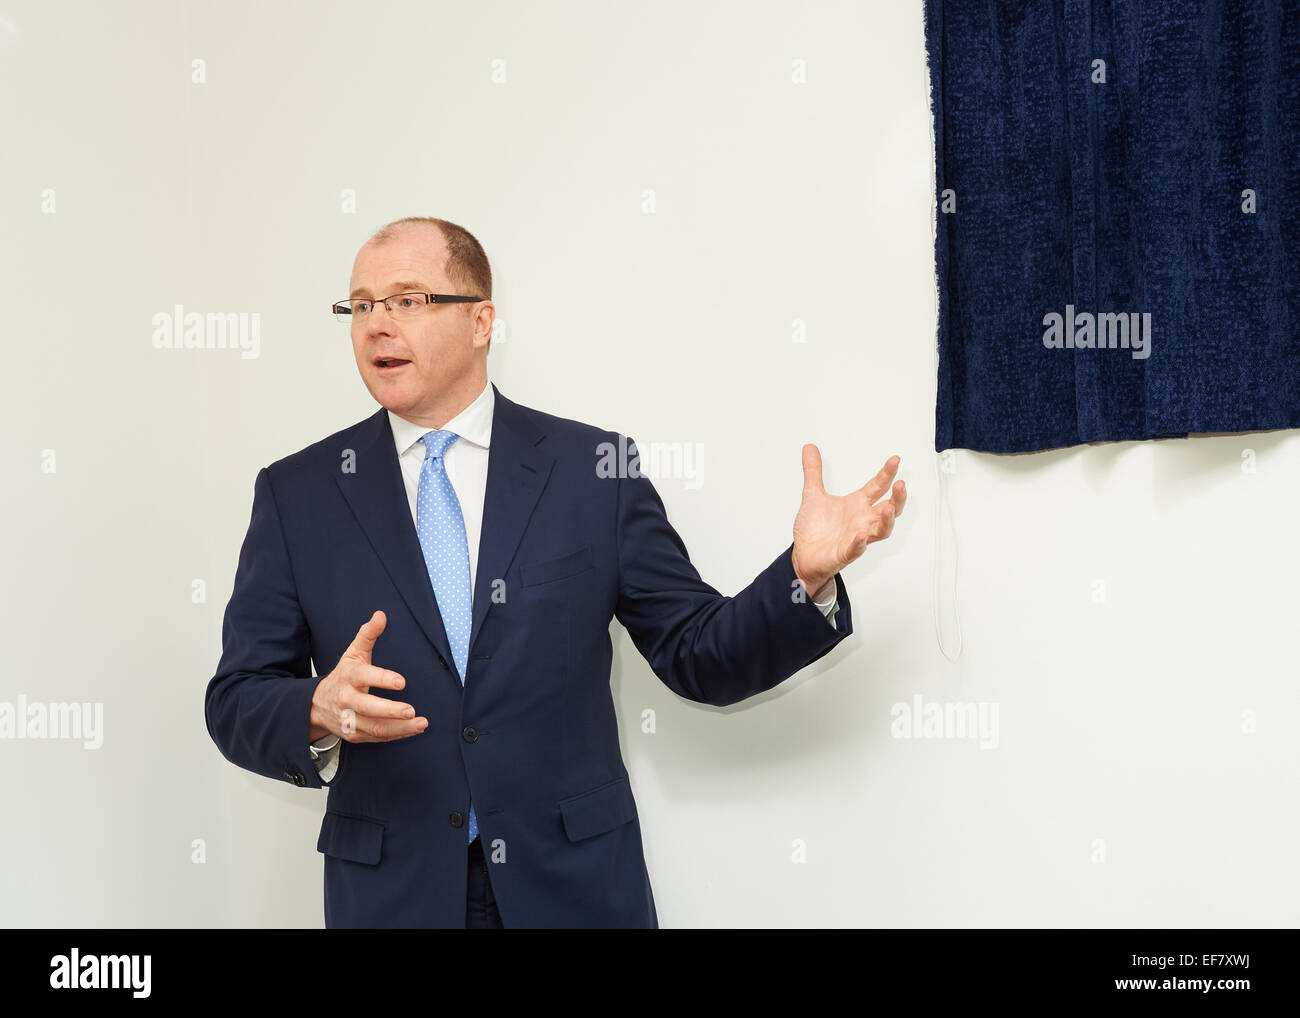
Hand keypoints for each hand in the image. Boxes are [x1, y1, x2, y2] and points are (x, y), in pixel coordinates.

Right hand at [309, 611, 427, 742]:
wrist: (317, 704)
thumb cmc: (344, 676)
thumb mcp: (353, 653)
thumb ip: (368, 634)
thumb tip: (380, 615)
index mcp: (349, 677)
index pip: (365, 677)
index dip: (382, 679)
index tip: (401, 681)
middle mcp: (348, 700)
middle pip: (368, 708)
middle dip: (390, 711)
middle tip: (411, 710)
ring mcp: (350, 720)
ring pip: (374, 727)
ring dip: (399, 727)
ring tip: (421, 723)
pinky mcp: (354, 735)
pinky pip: (377, 737)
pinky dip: (396, 734)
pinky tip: (413, 729)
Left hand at [791, 447, 905, 596]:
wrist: (803, 554)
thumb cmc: (815, 530)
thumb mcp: (812, 495)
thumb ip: (813, 472)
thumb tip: (809, 448)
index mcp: (857, 505)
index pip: (877, 487)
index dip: (887, 474)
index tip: (895, 460)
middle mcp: (862, 520)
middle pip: (888, 509)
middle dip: (897, 498)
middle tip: (901, 485)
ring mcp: (856, 537)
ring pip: (881, 530)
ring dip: (887, 520)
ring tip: (890, 508)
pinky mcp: (845, 553)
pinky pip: (856, 549)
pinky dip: (860, 543)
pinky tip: (861, 535)